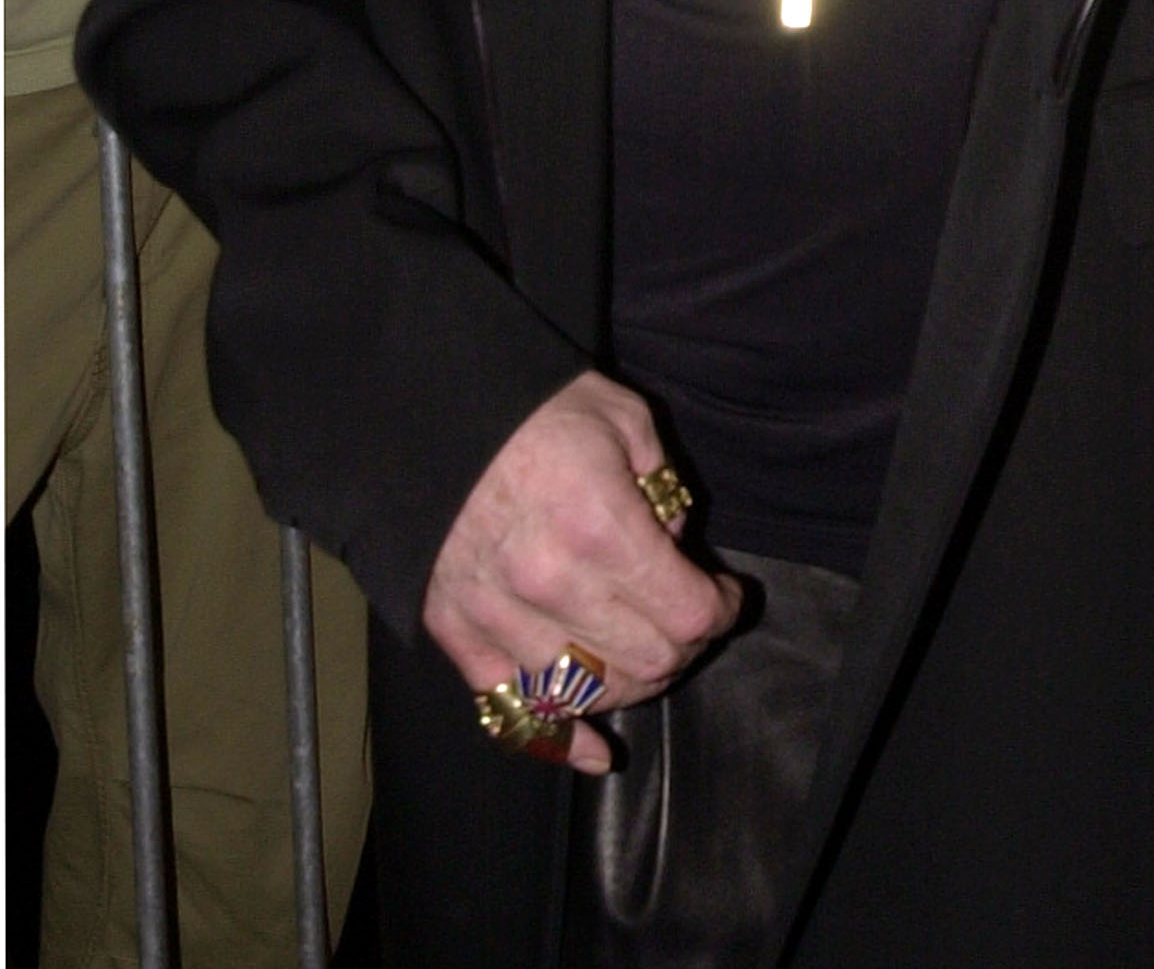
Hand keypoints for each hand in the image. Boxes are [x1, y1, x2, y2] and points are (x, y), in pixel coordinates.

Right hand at [421, 372, 740, 774]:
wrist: (424, 417)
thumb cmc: (532, 409)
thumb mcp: (622, 418)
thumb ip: (663, 485)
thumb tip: (675, 544)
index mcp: (600, 525)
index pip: (686, 612)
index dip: (719, 611)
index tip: (725, 596)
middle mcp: (551, 585)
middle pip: (648, 661)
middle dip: (685, 646)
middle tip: (688, 620)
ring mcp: (499, 618)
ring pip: (591, 693)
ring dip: (631, 681)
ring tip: (643, 651)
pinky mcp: (457, 635)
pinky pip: (513, 713)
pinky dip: (560, 737)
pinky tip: (593, 748)